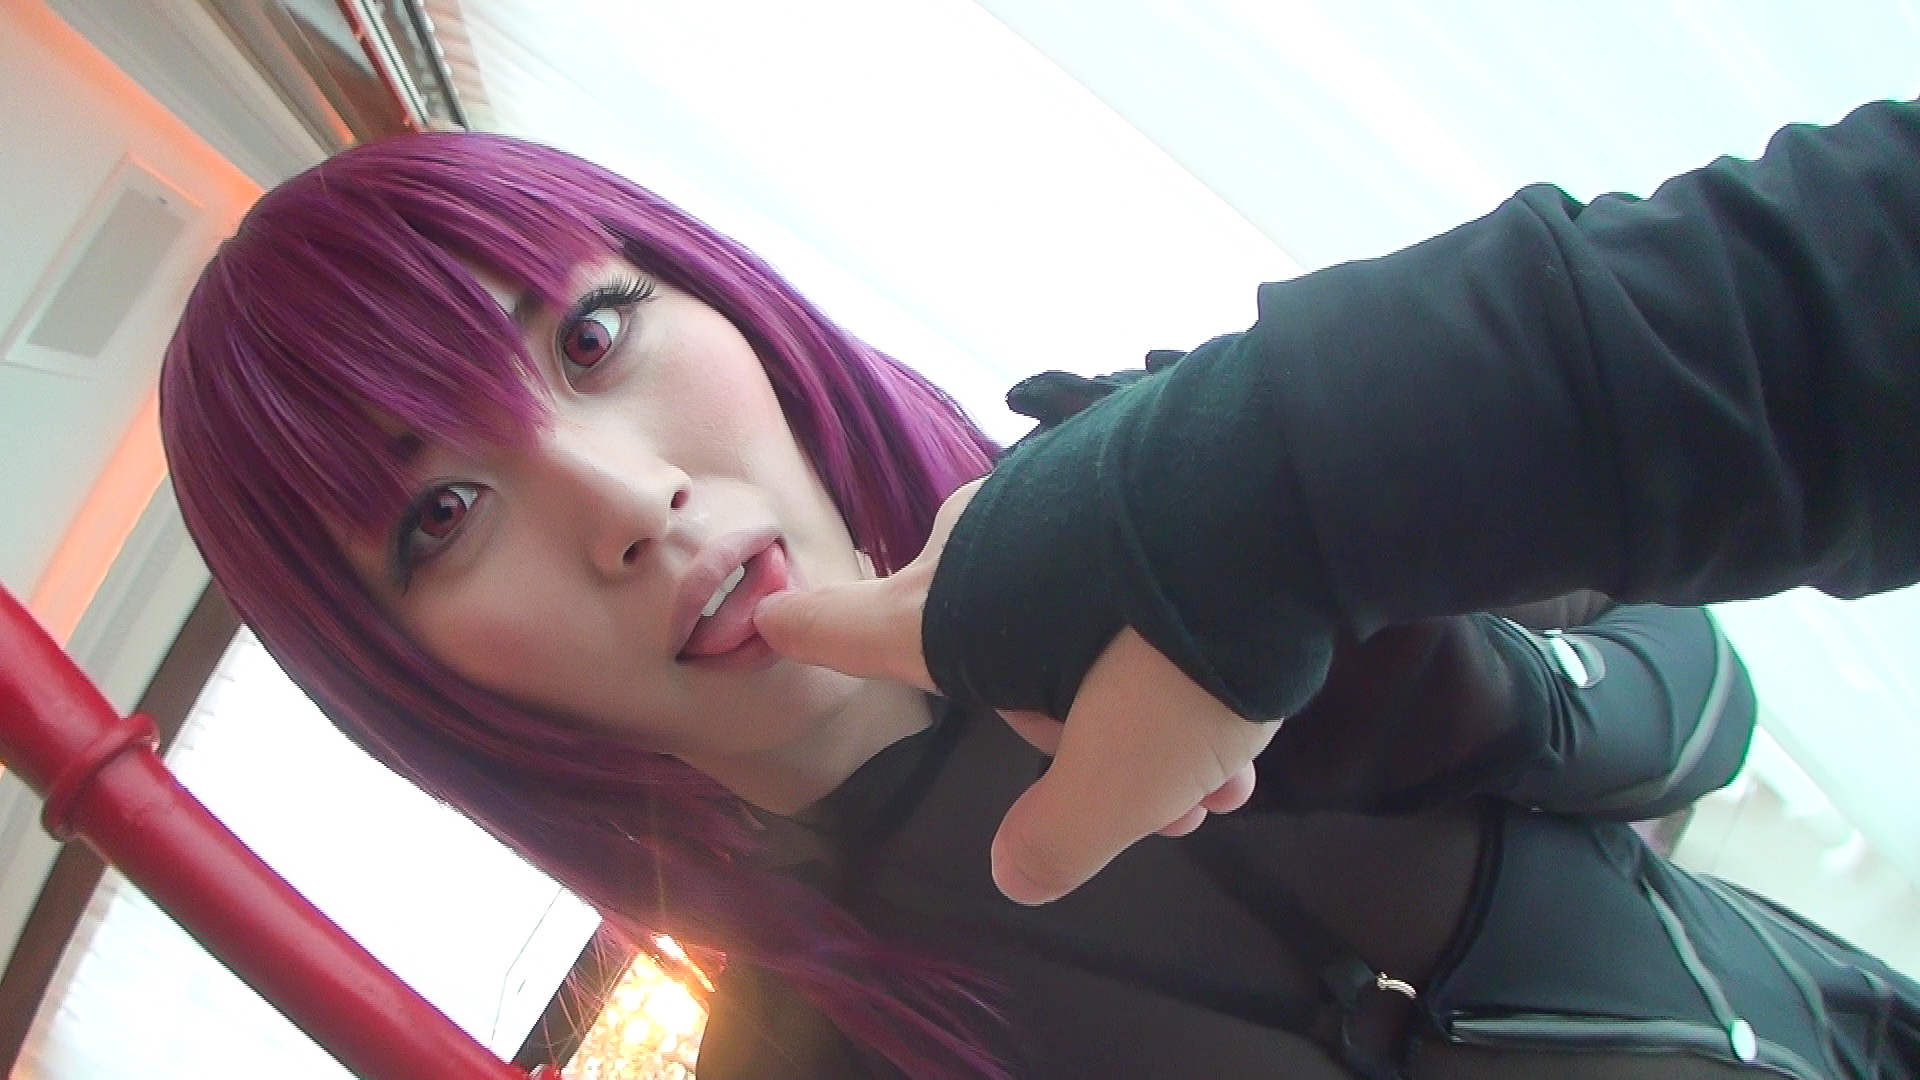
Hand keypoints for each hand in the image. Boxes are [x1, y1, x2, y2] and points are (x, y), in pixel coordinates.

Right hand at [754, 480, 1268, 904]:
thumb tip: (1014, 875)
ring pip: (1083, 626)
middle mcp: (987, 540)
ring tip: (1224, 774)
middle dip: (1085, 743)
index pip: (854, 629)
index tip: (769, 616)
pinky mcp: (1128, 460)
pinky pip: (1129, 572)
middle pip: (1003, 659)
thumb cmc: (1171, 652)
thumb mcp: (1119, 778)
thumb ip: (1058, 835)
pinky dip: (1176, 639)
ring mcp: (1058, 489)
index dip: (812, 632)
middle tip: (1165, 804)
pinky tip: (1249, 696)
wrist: (1284, 494)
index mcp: (949, 612)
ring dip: (1151, 711)